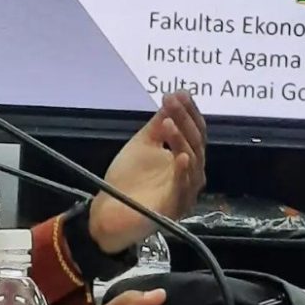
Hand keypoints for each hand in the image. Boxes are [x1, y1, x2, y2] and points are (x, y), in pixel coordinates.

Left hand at [89, 92, 205, 253]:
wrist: (108, 211)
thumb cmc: (128, 179)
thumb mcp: (143, 144)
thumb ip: (158, 124)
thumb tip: (173, 96)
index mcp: (186, 158)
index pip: (196, 131)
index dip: (189, 112)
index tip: (179, 93)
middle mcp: (190, 174)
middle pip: (197, 143)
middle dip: (185, 120)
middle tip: (173, 102)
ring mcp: (184, 192)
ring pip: (193, 163)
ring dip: (181, 140)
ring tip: (169, 122)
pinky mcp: (174, 208)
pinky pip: (183, 188)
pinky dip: (183, 172)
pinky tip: (181, 156)